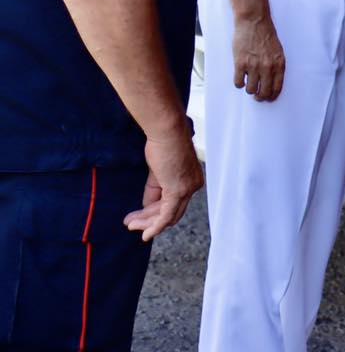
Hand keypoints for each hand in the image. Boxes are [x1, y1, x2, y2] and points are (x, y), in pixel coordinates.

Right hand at [123, 124, 202, 241]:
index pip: (174, 203)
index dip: (155, 212)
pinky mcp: (178, 191)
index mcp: (192, 180)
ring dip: (147, 223)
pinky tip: (144, 234)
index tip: (138, 216)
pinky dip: (155, 226)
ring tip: (130, 224)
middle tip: (131, 224)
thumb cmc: (162, 145)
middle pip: (172, 212)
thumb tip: (147, 208)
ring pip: (168, 216)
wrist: (166, 132)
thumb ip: (156, 190)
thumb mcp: (158, 172)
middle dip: (149, 220)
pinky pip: (167, 216)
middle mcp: (194, 186)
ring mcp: (188, 189)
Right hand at [233, 14, 284, 101]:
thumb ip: (276, 65)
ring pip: (251, 89)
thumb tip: (272, 81)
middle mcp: (268, 67)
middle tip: (257, 95)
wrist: (254, 22)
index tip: (268, 98)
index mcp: (279, 64)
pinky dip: (239, 83)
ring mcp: (254, 66)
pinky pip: (238, 83)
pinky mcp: (240, 63)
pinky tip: (240, 78)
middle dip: (260, 97)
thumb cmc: (266, 35)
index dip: (272, 96)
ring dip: (249, 89)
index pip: (277, 88)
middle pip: (264, 92)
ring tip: (249, 83)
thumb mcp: (277, 51)